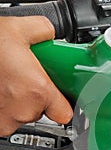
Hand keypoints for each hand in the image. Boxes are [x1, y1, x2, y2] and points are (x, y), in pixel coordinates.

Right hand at [0, 16, 72, 135]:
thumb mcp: (18, 28)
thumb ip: (44, 31)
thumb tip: (50, 32)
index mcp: (38, 90)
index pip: (65, 113)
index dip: (62, 104)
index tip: (59, 98)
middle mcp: (24, 110)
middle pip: (42, 111)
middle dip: (35, 96)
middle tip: (24, 79)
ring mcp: (5, 121)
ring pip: (22, 115)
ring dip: (17, 102)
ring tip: (6, 83)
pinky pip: (4, 120)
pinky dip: (2, 108)